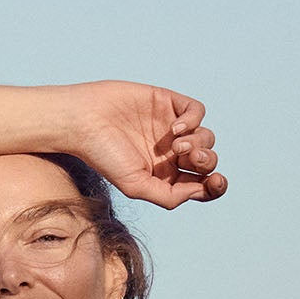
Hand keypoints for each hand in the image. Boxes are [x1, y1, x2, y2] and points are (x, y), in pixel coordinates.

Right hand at [64, 82, 226, 209]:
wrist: (84, 121)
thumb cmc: (103, 156)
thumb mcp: (135, 186)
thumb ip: (168, 196)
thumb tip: (199, 190)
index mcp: (165, 176)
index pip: (201, 184)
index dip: (215, 186)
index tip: (216, 182)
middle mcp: (171, 153)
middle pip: (208, 161)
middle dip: (206, 161)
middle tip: (188, 158)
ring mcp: (171, 127)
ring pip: (207, 137)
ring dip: (198, 143)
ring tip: (174, 144)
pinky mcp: (168, 102)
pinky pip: (197, 110)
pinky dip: (193, 120)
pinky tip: (175, 128)